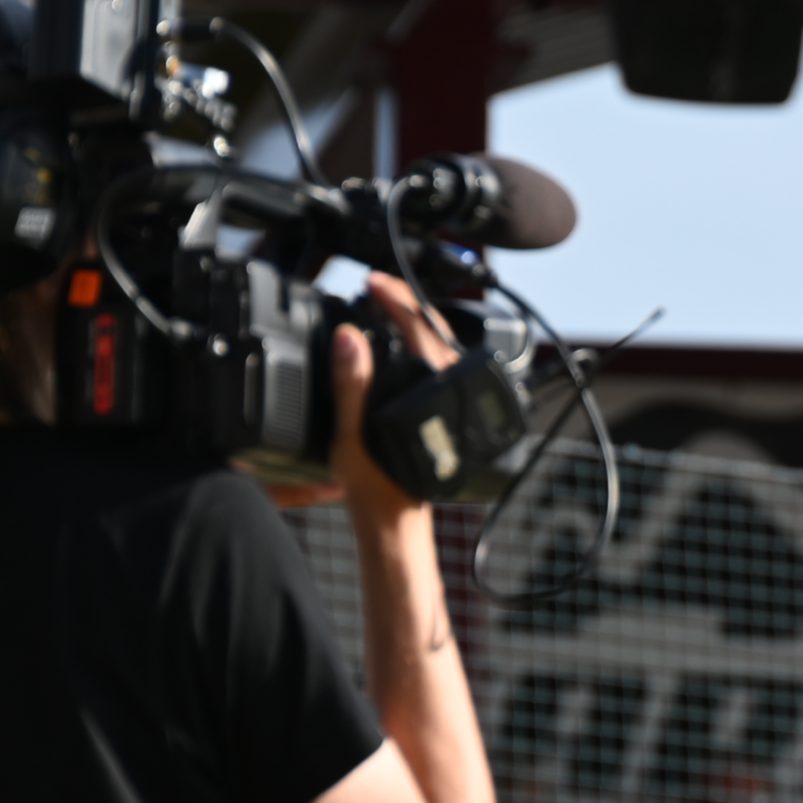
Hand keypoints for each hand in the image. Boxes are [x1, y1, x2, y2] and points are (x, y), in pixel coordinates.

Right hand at [328, 272, 459, 511]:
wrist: (395, 520)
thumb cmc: (375, 485)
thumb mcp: (352, 433)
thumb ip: (350, 383)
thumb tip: (348, 337)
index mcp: (430, 388)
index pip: (418, 324)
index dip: (394, 297)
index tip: (372, 282)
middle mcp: (450, 390)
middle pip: (435, 329)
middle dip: (406, 303)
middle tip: (378, 288)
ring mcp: (454, 401)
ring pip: (440, 346)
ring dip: (414, 323)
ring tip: (386, 309)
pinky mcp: (449, 411)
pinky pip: (438, 364)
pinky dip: (420, 345)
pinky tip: (400, 346)